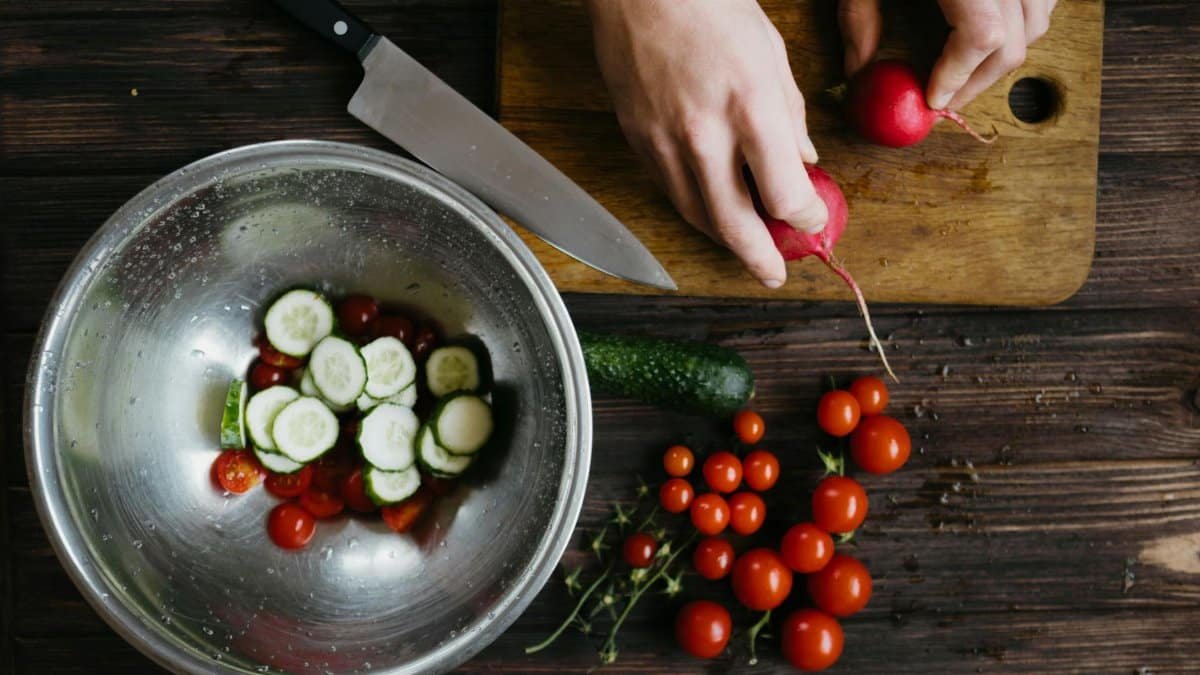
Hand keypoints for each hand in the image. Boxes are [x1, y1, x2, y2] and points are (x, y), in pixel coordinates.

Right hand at [586, 0, 826, 288]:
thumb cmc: (709, 6)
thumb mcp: (771, 53)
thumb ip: (789, 115)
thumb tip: (803, 159)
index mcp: (750, 108)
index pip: (785, 195)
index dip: (804, 217)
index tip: (811, 218)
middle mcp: (705, 136)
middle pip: (736, 225)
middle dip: (760, 258)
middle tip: (775, 273)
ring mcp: (665, 143)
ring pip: (698, 216)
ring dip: (726, 241)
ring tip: (746, 249)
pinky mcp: (638, 141)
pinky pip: (670, 191)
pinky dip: (695, 209)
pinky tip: (712, 210)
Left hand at [839, 0, 1056, 109]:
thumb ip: (861, 20)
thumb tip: (860, 74)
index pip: (983, 37)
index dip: (957, 76)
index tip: (931, 101)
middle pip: (1015, 41)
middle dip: (977, 80)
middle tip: (943, 100)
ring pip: (1038, 22)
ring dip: (1004, 54)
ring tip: (963, 69)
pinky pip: (1044, 0)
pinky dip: (1023, 22)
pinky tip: (990, 30)